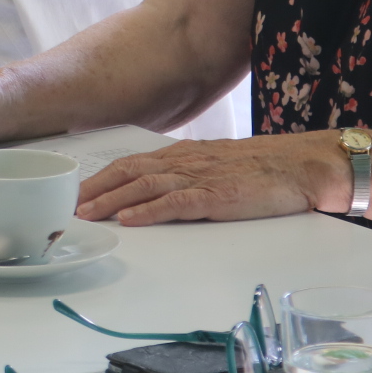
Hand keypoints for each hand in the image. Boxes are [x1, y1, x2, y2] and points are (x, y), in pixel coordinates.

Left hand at [74, 133, 350, 226]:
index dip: (101, 177)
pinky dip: (149, 210)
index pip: (131, 162)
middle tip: (69, 205)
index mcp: (182, 154)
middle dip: (96, 188)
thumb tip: (157, 187)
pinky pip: (177, 202)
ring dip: (112, 200)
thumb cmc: (263, 167)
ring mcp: (200, 177)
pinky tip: (130, 219)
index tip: (77, 191)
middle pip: (129, 171)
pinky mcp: (217, 196)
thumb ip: (187, 172)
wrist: (302, 165)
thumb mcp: (215, 164)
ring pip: (145, 186)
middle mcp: (185, 161)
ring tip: (88, 213)